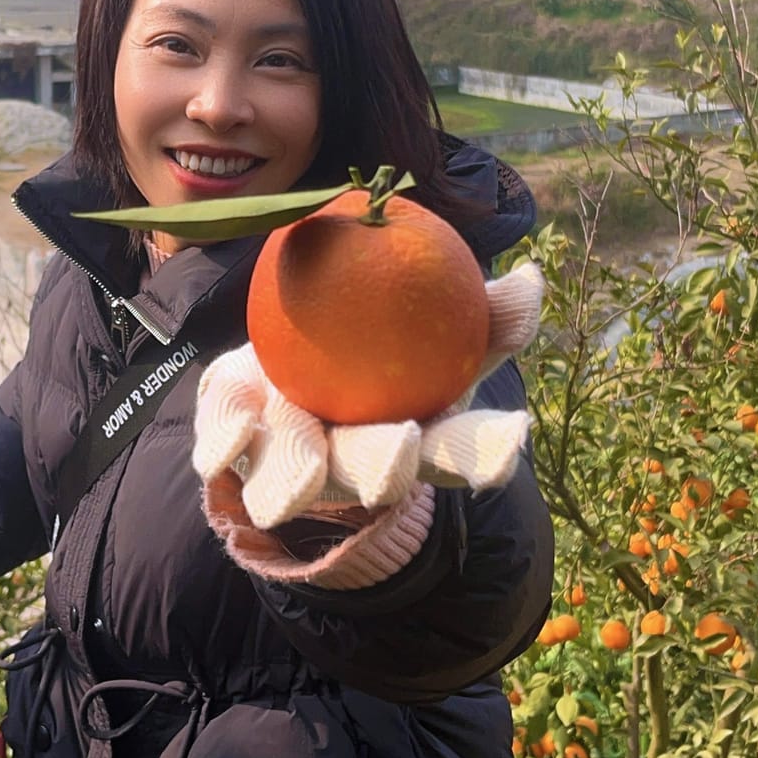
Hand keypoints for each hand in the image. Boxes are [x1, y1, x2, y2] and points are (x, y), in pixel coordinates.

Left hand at [193, 261, 544, 528]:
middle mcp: (351, 466)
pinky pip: (226, 441)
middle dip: (389, 469)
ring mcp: (291, 464)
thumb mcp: (439, 331)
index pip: (458, 453)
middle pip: (374, 474)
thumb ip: (483, 314)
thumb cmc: (389, 354)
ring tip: (308, 462)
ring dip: (304, 474)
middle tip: (402, 446)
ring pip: (298, 476)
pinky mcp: (234, 447)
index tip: (511, 435)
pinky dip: (227, 437)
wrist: (295, 380)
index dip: (484, 452)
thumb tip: (531, 281)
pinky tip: (232, 429)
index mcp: (410, 444)